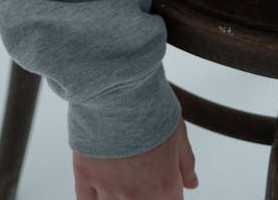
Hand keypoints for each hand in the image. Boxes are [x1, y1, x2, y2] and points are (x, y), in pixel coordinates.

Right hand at [72, 115, 198, 198]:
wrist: (117, 88)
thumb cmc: (149, 105)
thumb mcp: (178, 132)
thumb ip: (185, 163)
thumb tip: (192, 182)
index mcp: (163, 185)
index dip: (169, 196)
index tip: (163, 188)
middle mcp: (136, 195)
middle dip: (145, 196)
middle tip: (141, 176)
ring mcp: (108, 189)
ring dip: (119, 198)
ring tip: (122, 178)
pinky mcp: (85, 178)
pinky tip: (100, 190)